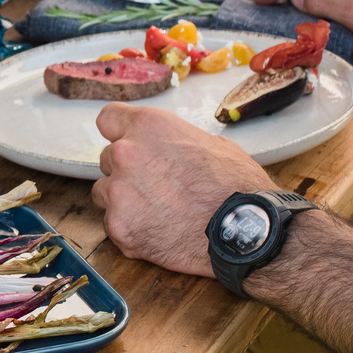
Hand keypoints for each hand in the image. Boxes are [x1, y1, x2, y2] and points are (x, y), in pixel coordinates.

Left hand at [91, 104, 277, 276]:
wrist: (248, 233)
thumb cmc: (237, 187)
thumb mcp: (210, 143)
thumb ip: (173, 140)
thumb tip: (164, 145)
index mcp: (148, 127)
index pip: (108, 119)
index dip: (119, 132)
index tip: (126, 142)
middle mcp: (126, 154)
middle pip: (108, 158)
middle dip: (128, 171)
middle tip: (158, 187)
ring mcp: (119, 192)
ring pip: (105, 192)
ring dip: (124, 199)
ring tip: (159, 211)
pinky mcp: (119, 226)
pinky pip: (113, 223)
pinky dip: (131, 227)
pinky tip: (159, 231)